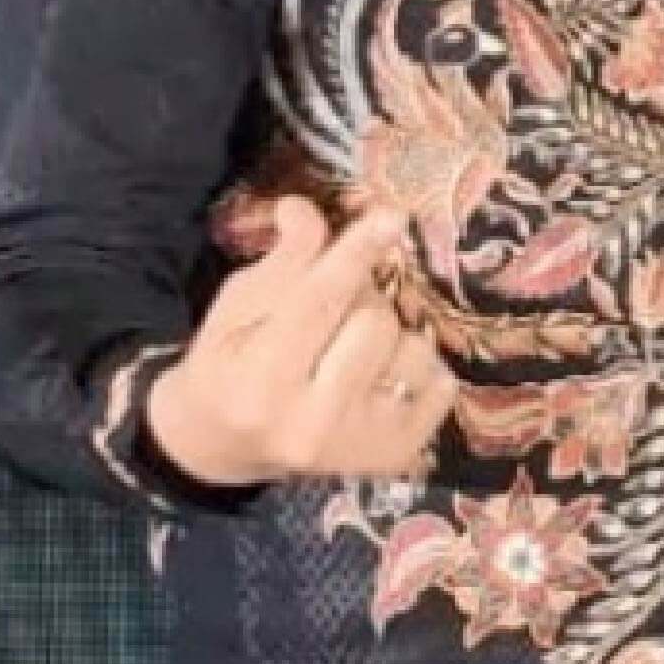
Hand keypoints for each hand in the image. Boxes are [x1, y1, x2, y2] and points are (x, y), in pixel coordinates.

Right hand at [145, 200, 454, 487]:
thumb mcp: (236, 309)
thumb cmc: (227, 365)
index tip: (391, 215)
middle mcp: (312, 422)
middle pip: (374, 319)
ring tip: (351, 348)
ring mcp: (358, 444)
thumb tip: (305, 208)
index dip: (356, 253)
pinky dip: (420, 368)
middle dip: (362, 295)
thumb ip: (281, 263)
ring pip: (413, 347)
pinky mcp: (395, 455)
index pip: (319, 302)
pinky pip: (441, 383)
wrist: (223, 445)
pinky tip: (381, 374)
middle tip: (336, 306)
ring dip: (392, 333)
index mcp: (259, 381)